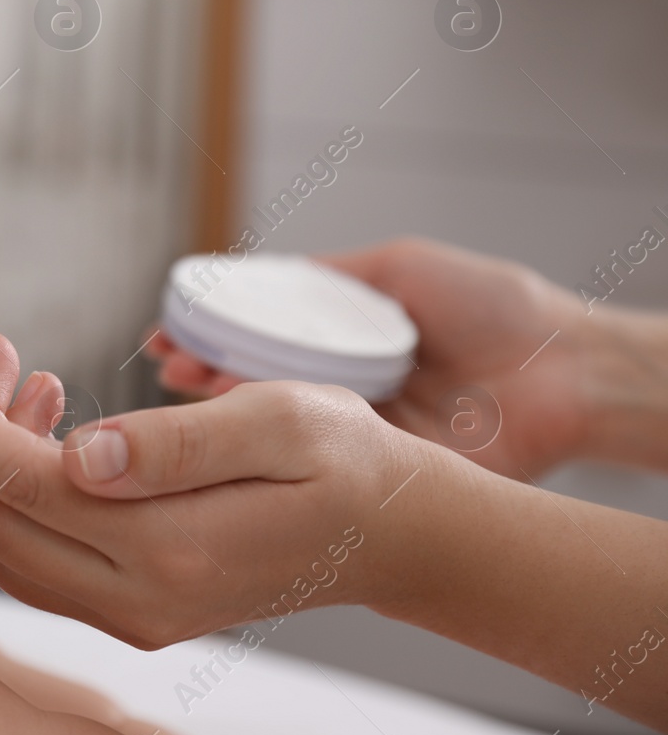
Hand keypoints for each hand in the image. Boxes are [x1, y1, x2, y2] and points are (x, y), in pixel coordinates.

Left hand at [0, 333, 442, 648]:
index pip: (21, 483)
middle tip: (2, 351)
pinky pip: (37, 559)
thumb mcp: (283, 419)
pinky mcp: (133, 611)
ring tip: (34, 385)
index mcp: (171, 545)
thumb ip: (177, 440)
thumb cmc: (346, 460)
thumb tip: (78, 451)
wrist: (392, 532)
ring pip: (5, 541)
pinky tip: (56, 435)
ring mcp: (133, 615)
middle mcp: (139, 598)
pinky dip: (21, 494)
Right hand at [145, 237, 594, 479]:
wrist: (564, 368)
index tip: (169, 331)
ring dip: (225, 408)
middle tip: (170, 366)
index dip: (209, 332)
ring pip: (272, 419)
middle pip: (253, 379)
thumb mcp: (400, 266)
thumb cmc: (496, 307)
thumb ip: (332, 272)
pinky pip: (312, 455)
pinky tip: (238, 427)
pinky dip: (271, 443)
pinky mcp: (375, 468)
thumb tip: (258, 273)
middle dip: (202, 372)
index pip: (257, 334)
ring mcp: (354, 428)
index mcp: (343, 337)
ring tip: (190, 389)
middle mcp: (340, 383)